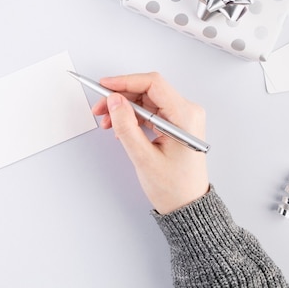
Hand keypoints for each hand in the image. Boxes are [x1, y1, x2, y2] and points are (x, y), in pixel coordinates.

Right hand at [92, 72, 208, 213]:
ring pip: (146, 100)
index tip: (105, 86)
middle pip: (147, 90)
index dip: (125, 81)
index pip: (153, 84)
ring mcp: (181, 118)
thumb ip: (127, 126)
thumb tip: (114, 101)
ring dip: (124, 108)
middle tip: (100, 108)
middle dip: (120, 96)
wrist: (188, 206)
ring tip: (107, 122)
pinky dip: (132, 116)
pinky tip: (120, 127)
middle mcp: (186, 112)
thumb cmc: (175, 187)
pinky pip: (149, 111)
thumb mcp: (144, 158)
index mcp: (185, 116)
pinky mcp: (174, 124)